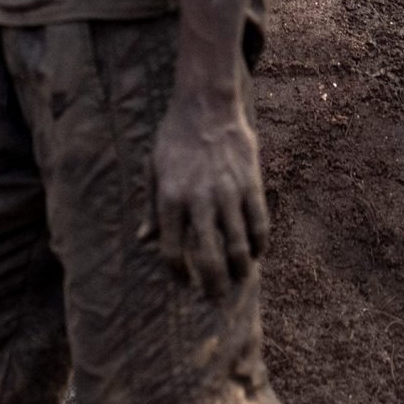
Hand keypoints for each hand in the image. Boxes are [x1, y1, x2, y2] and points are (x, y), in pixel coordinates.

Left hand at [149, 90, 270, 299]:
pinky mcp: (251, 184)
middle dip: (212, 286)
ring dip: (239, 272)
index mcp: (170, 198)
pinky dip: (259, 245)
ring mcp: (228, 193)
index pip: (172, 252)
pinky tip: (255, 254)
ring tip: (237, 281)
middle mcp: (199, 200)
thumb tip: (145, 242)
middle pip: (208, 258)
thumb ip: (151, 209)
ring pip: (239, 247)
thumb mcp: (153, 170)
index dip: (178, 276)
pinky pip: (259, 224)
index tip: (184, 283)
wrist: (206, 104)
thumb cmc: (174, 138)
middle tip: (215, 299)